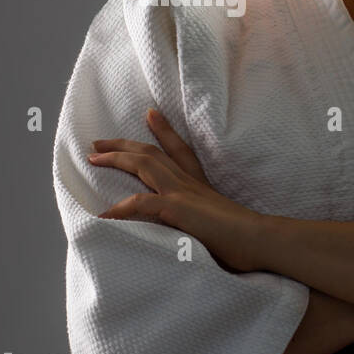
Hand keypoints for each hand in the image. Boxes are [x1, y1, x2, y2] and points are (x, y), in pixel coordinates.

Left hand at [86, 107, 263, 273]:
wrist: (260, 240)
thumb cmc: (247, 238)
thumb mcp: (220, 222)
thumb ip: (204, 220)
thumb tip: (197, 230)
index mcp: (201, 186)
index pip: (181, 151)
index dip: (165, 131)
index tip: (151, 113)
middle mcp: (190, 184)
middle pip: (153, 153)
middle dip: (124, 144)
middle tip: (99, 141)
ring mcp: (183, 194)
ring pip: (144, 164)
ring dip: (116, 159)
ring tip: (93, 158)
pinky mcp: (177, 209)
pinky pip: (140, 203)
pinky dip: (118, 208)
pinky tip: (102, 215)